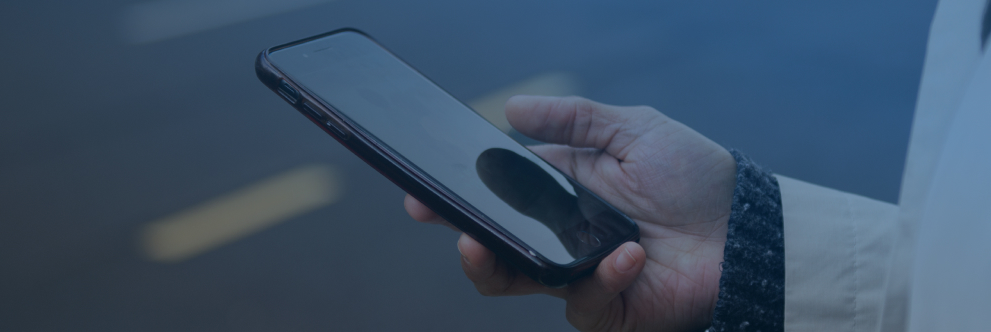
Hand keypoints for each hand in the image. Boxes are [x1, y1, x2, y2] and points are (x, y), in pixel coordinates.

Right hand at [405, 96, 734, 330]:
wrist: (750, 230)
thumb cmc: (696, 177)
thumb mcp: (633, 131)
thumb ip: (573, 119)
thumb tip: (510, 108)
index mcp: (564, 195)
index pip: (501, 197)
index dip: (463, 197)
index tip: (424, 192)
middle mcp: (567, 239)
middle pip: (499, 247)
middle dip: (465, 240)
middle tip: (445, 225)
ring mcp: (585, 277)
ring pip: (520, 283)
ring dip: (500, 267)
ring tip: (486, 246)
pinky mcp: (612, 310)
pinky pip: (584, 303)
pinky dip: (603, 278)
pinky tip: (630, 254)